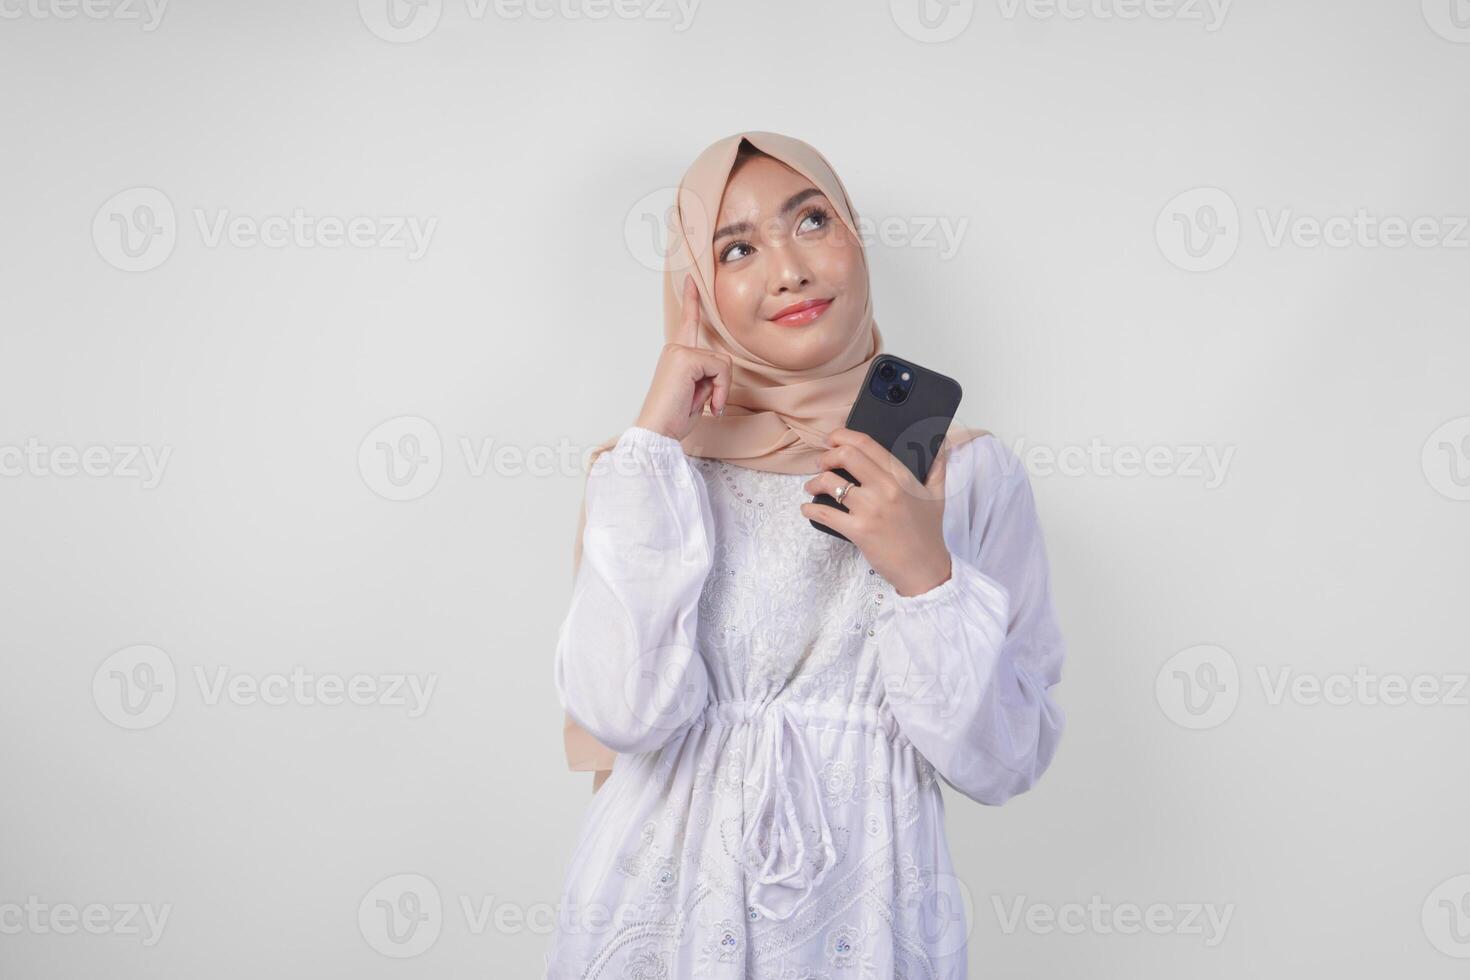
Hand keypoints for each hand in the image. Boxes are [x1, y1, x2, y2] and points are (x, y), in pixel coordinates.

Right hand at [634, 275, 732, 441]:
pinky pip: (721, 369)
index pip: (687, 323)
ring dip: (721, 389)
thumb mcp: (697, 394)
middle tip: (710, 405)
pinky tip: (708, 403)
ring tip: (706, 405)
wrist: (656, 432)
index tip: (691, 279)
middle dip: (722, 384)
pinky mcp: (686, 358)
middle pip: (720, 357)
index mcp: (675, 356)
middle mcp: (675, 349)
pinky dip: (720, 391)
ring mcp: (679, 352)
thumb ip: (707, 376)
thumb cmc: (673, 419)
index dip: (691, 300)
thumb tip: (719, 370)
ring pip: (723, 364)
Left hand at [800, 428, 953, 596]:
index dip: (843, 436)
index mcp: (901, 477)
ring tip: (812, 486)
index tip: (832, 438)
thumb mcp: (937, 495)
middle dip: (827, 456)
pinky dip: (811, 509)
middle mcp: (885, 488)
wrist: (925, 569)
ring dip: (815, 482)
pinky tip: (807, 508)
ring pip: (831, 483)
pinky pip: (825, 513)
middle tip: (821, 463)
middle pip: (846, 456)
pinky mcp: (859, 531)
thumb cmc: (929, 532)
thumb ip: (937, 466)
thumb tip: (939, 442)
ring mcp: (870, 510)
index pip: (867, 444)